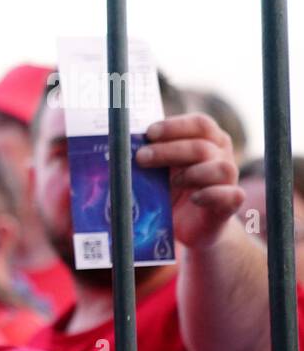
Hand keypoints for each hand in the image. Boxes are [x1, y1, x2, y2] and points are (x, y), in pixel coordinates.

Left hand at [136, 114, 243, 250]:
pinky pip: (231, 195)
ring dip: (192, 173)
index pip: (200, 124)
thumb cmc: (170, 191)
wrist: (188, 226)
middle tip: (141, 158)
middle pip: (202, 146)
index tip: (149, 133)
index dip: (175, 126)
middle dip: (169, 150)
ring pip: (222, 168)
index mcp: (206, 142)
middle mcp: (221, 157)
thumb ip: (148, 157)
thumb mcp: (157, 171)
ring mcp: (227, 181)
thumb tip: (118, 146)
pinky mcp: (228, 205)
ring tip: (172, 183)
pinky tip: (194, 198)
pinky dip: (212, 195)